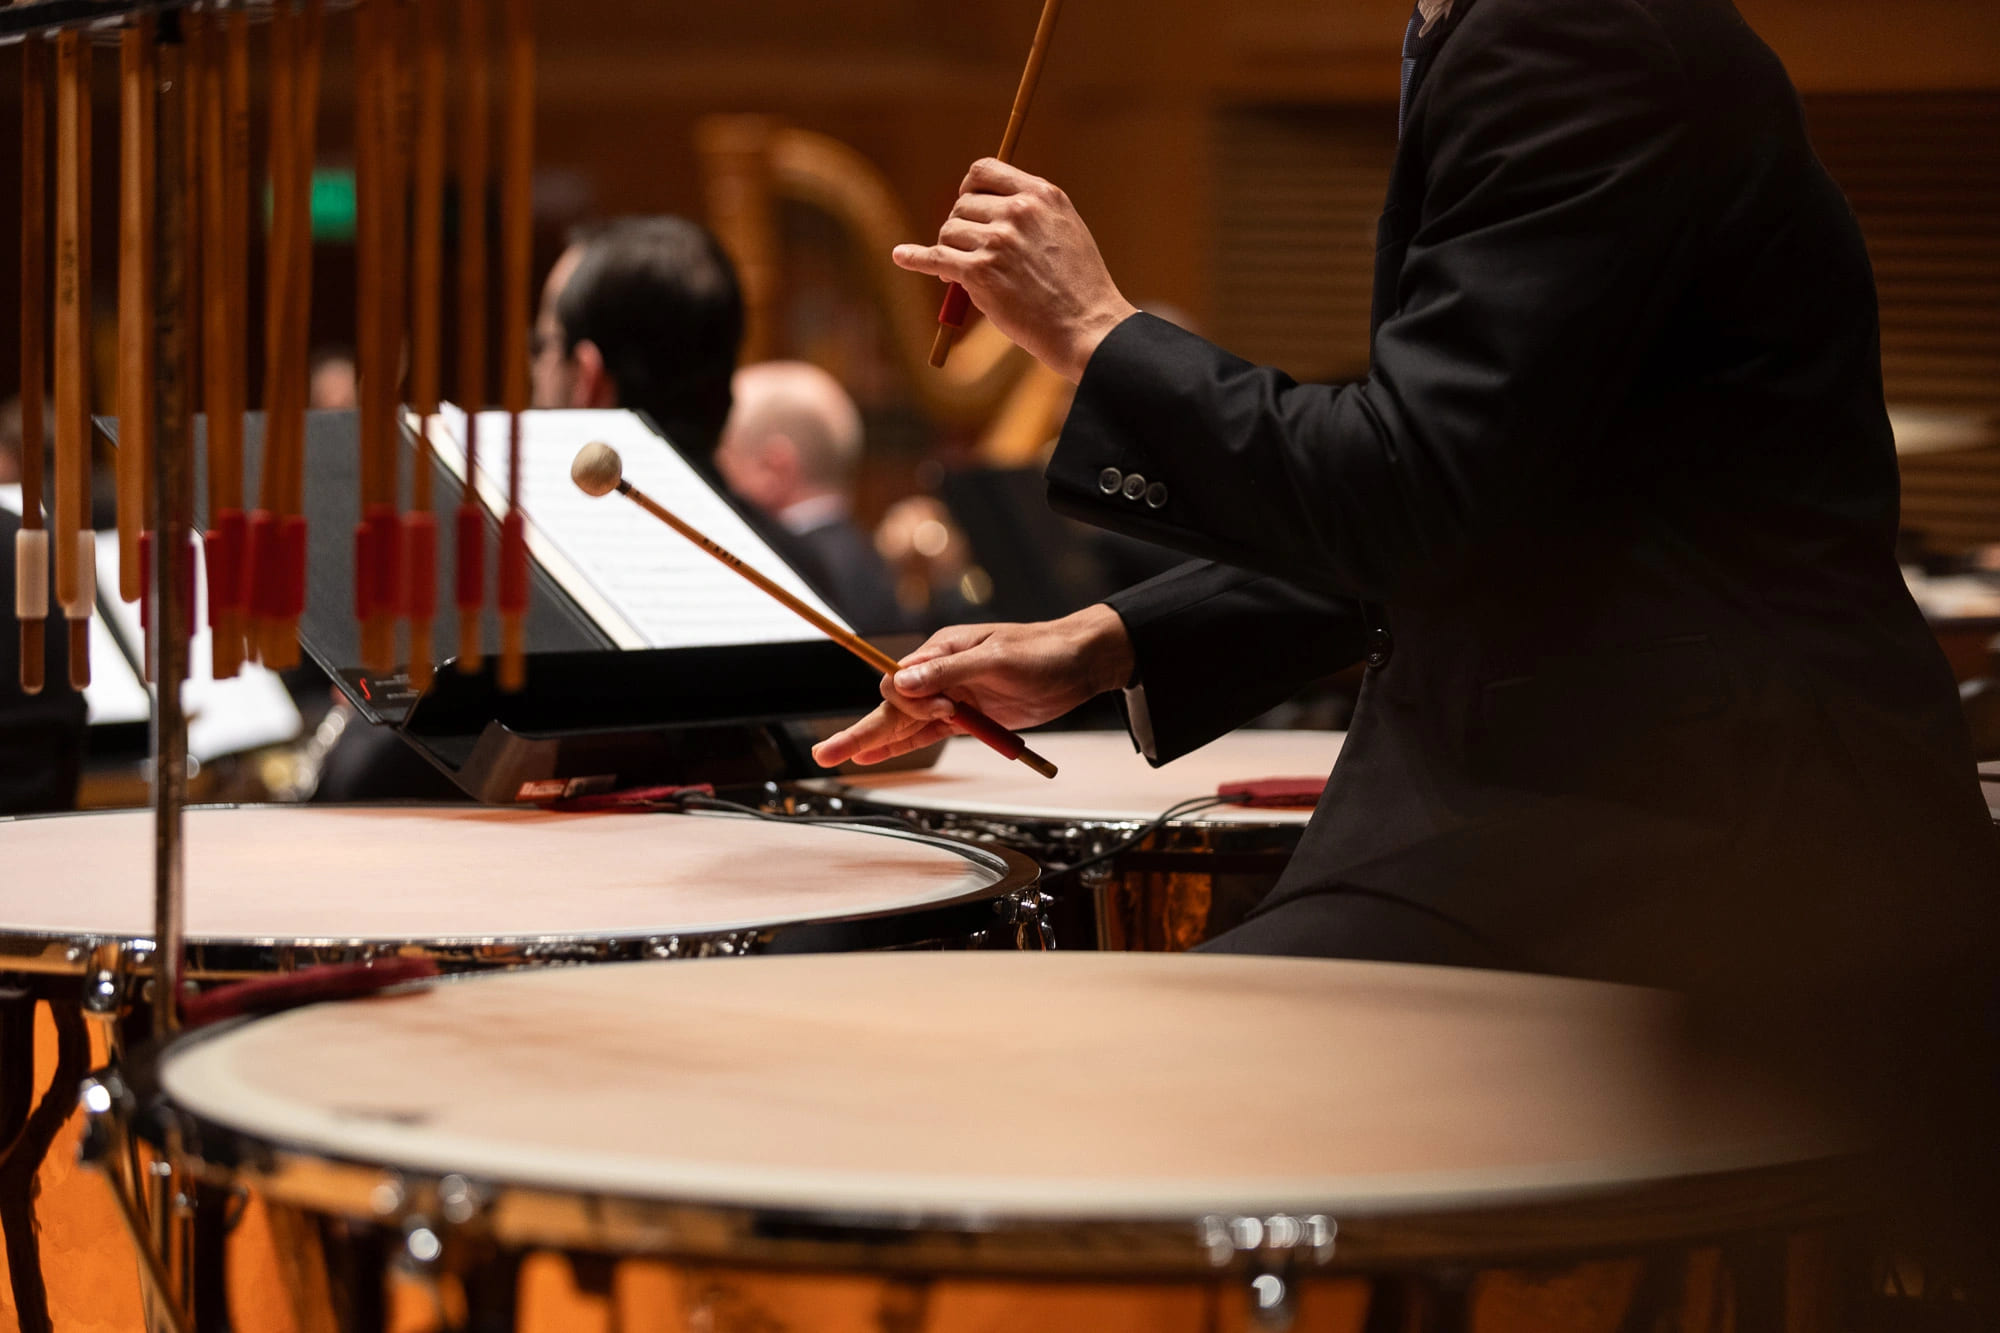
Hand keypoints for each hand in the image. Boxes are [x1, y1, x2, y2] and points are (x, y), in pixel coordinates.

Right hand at [811, 605, 1134, 767]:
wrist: (1080, 662)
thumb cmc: (1044, 651)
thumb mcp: (998, 658)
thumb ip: (950, 671)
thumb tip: (906, 681)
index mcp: (943, 649)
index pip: (901, 679)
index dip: (911, 702)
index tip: (945, 712)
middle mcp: (941, 673)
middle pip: (892, 706)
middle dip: (862, 731)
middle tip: (825, 755)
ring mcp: (953, 696)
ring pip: (904, 723)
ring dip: (873, 741)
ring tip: (837, 758)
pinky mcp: (968, 717)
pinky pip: (927, 734)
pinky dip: (902, 746)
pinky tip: (876, 756)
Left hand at [894, 159, 1139, 383]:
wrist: (1086, 327)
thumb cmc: (1078, 287)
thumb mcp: (1065, 230)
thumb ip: (1030, 212)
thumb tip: (982, 208)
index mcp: (1041, 194)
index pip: (985, 171)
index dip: (969, 187)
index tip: (966, 202)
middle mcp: (1018, 211)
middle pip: (962, 205)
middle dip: (961, 228)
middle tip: (970, 254)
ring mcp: (998, 241)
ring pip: (949, 233)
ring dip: (952, 253)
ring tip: (968, 276)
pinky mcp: (980, 272)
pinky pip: (934, 258)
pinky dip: (915, 258)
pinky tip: (902, 256)